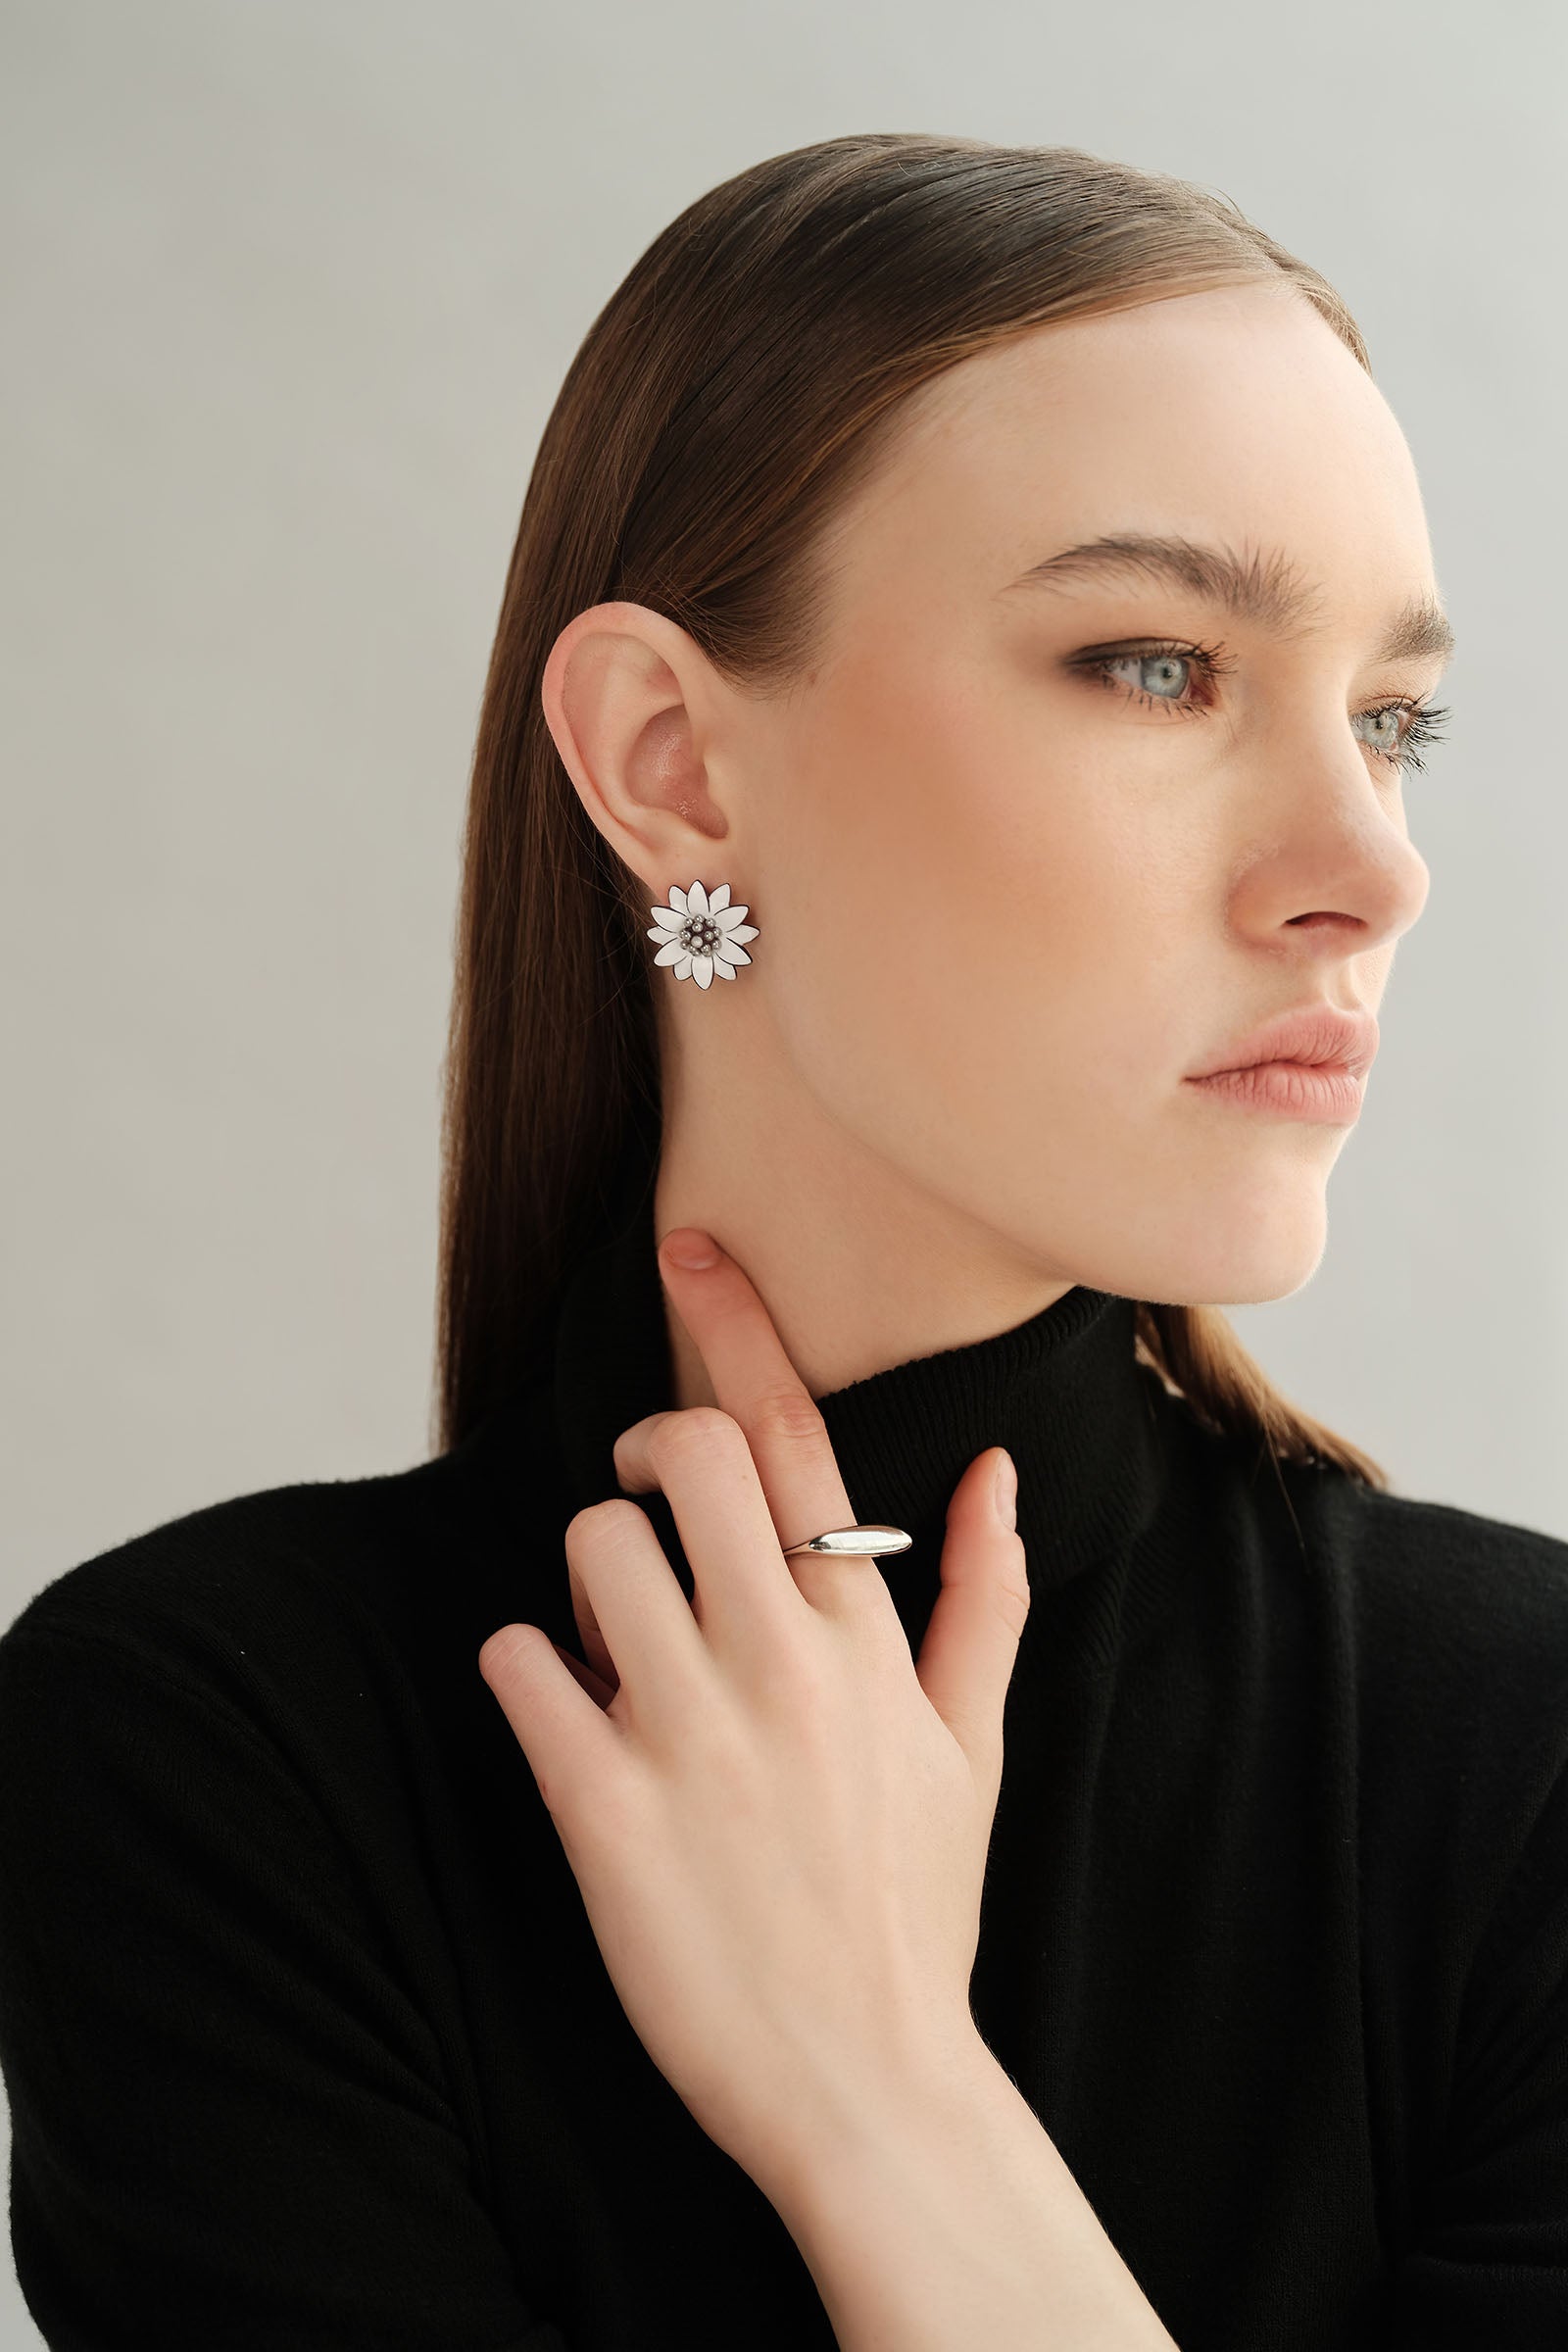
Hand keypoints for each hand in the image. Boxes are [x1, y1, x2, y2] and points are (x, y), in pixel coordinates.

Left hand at [477, 1226, 1027, 2201]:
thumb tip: (994, 1471)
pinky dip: (523, 1668)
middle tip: (648, 1495)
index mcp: (865, 1637)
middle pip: (685, 1453)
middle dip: (646, 1445)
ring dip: (586, 1573)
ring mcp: (690, 1732)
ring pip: (589, 1544)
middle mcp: (780, 1662)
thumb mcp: (976, 1746)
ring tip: (615, 1643)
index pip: (795, 1436)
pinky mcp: (603, 1810)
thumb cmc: (918, 1907)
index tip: (686, 1247)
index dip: (733, 1323)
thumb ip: (984, 1597)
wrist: (867, 2085)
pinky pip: (519, 1666)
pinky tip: (560, 1712)